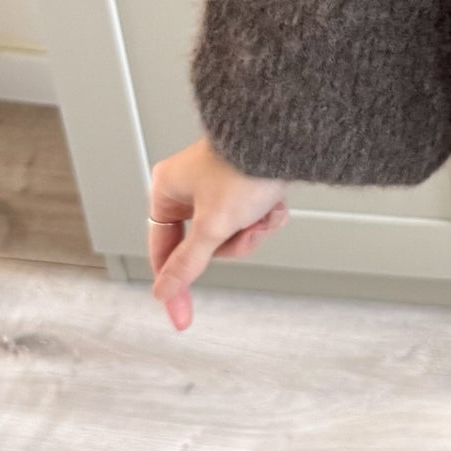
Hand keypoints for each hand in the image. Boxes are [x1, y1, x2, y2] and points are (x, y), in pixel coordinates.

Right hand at [145, 138, 288, 331]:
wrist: (288, 136)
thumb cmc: (244, 166)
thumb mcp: (213, 225)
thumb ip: (188, 263)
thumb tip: (165, 291)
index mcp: (167, 188)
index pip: (162, 248)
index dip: (173, 282)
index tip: (181, 314)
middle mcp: (189, 184)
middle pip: (204, 243)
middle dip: (232, 242)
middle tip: (245, 232)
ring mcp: (219, 182)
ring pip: (231, 232)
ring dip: (253, 230)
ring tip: (265, 213)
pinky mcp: (246, 181)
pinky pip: (251, 216)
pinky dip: (267, 216)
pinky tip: (277, 204)